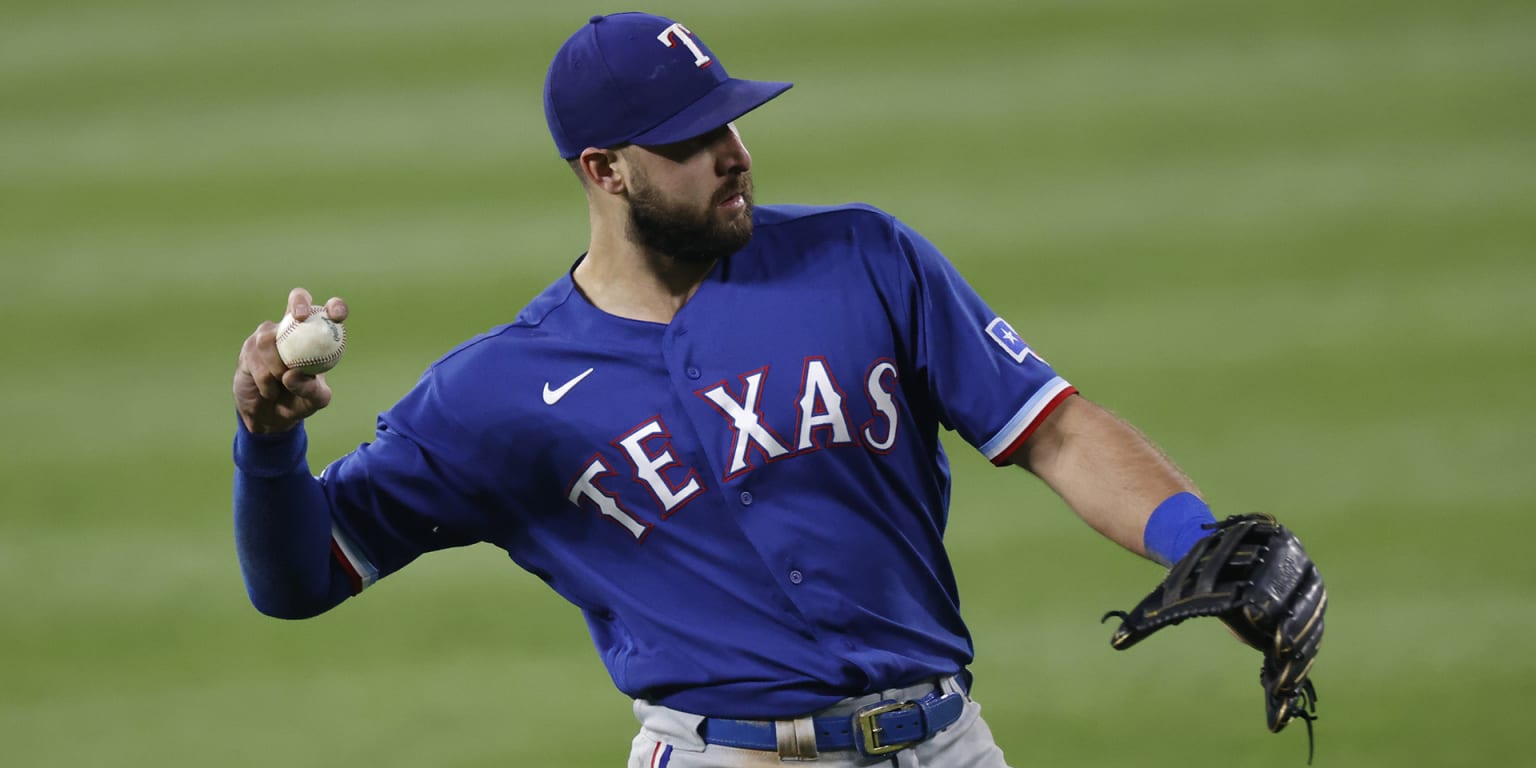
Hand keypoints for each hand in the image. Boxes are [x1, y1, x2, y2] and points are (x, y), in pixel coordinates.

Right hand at [233, 287, 348, 433]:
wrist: (270, 416)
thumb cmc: (300, 402)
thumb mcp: (314, 400)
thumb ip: (311, 389)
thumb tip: (293, 373)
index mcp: (317, 336)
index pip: (328, 312)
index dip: (335, 307)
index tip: (337, 315)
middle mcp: (293, 329)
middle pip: (297, 298)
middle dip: (299, 302)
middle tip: (301, 317)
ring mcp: (269, 336)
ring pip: (268, 339)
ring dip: (276, 365)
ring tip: (281, 384)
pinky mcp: (249, 349)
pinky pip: (255, 359)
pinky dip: (265, 380)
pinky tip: (270, 391)